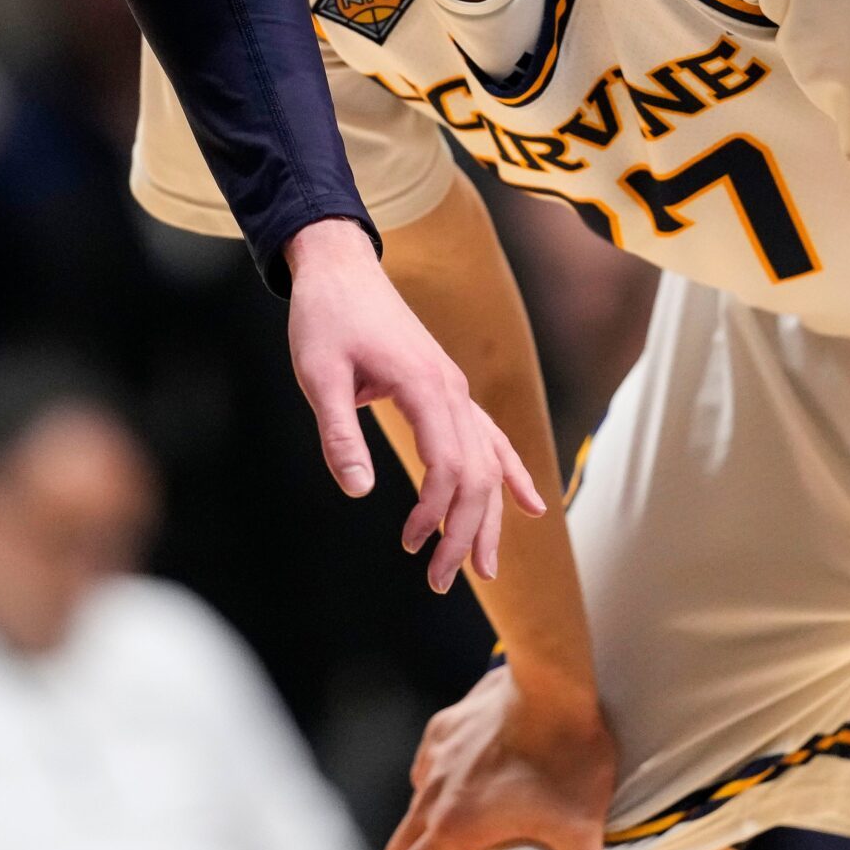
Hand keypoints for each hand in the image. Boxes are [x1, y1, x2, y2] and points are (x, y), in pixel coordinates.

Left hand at [282, 219, 544, 590]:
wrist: (340, 269)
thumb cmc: (325, 318)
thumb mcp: (319, 375)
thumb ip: (339, 434)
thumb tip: (358, 492)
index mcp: (423, 385)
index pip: (449, 464)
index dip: (436, 512)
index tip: (411, 545)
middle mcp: (451, 389)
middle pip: (477, 472)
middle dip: (466, 531)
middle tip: (442, 581)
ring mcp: (455, 388)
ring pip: (489, 460)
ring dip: (489, 516)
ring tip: (486, 567)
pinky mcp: (448, 388)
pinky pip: (490, 437)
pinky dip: (511, 473)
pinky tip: (530, 506)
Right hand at [385, 665, 616, 849]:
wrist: (553, 682)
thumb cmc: (566, 758)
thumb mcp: (582, 829)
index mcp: (454, 827)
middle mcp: (432, 794)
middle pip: (400, 849)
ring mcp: (435, 757)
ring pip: (413, 806)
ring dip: (425, 832)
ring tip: (458, 842)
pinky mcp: (444, 726)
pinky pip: (427, 768)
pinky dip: (436, 789)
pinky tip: (466, 785)